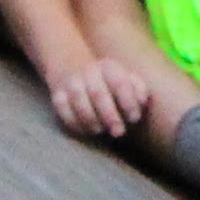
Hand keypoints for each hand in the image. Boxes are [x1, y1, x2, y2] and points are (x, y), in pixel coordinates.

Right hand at [42, 53, 186, 142]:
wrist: (74, 68)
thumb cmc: (109, 82)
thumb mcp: (126, 79)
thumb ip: (139, 89)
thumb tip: (143, 101)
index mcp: (109, 67)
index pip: (120, 83)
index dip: (128, 102)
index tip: (134, 119)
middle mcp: (88, 71)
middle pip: (98, 93)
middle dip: (110, 116)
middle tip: (119, 132)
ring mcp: (71, 82)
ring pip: (78, 101)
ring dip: (90, 119)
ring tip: (100, 130)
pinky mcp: (57, 95)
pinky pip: (62, 110)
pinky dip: (74, 122)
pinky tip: (85, 130)